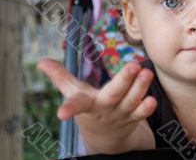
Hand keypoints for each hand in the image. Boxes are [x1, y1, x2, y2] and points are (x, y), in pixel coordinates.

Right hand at [37, 59, 156, 153]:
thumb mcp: (73, 93)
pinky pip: (140, 114)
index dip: (69, 108)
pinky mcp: (133, 118)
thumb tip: (40, 61)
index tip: (61, 114)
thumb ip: (59, 77)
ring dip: (140, 88)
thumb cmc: (88, 107)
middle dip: (123, 81)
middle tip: (133, 65)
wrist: (105, 137)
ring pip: (131, 102)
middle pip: (113, 95)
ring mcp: (120, 115)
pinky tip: (152, 100)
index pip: (76, 105)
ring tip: (146, 73)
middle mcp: (104, 109)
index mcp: (87, 103)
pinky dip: (146, 109)